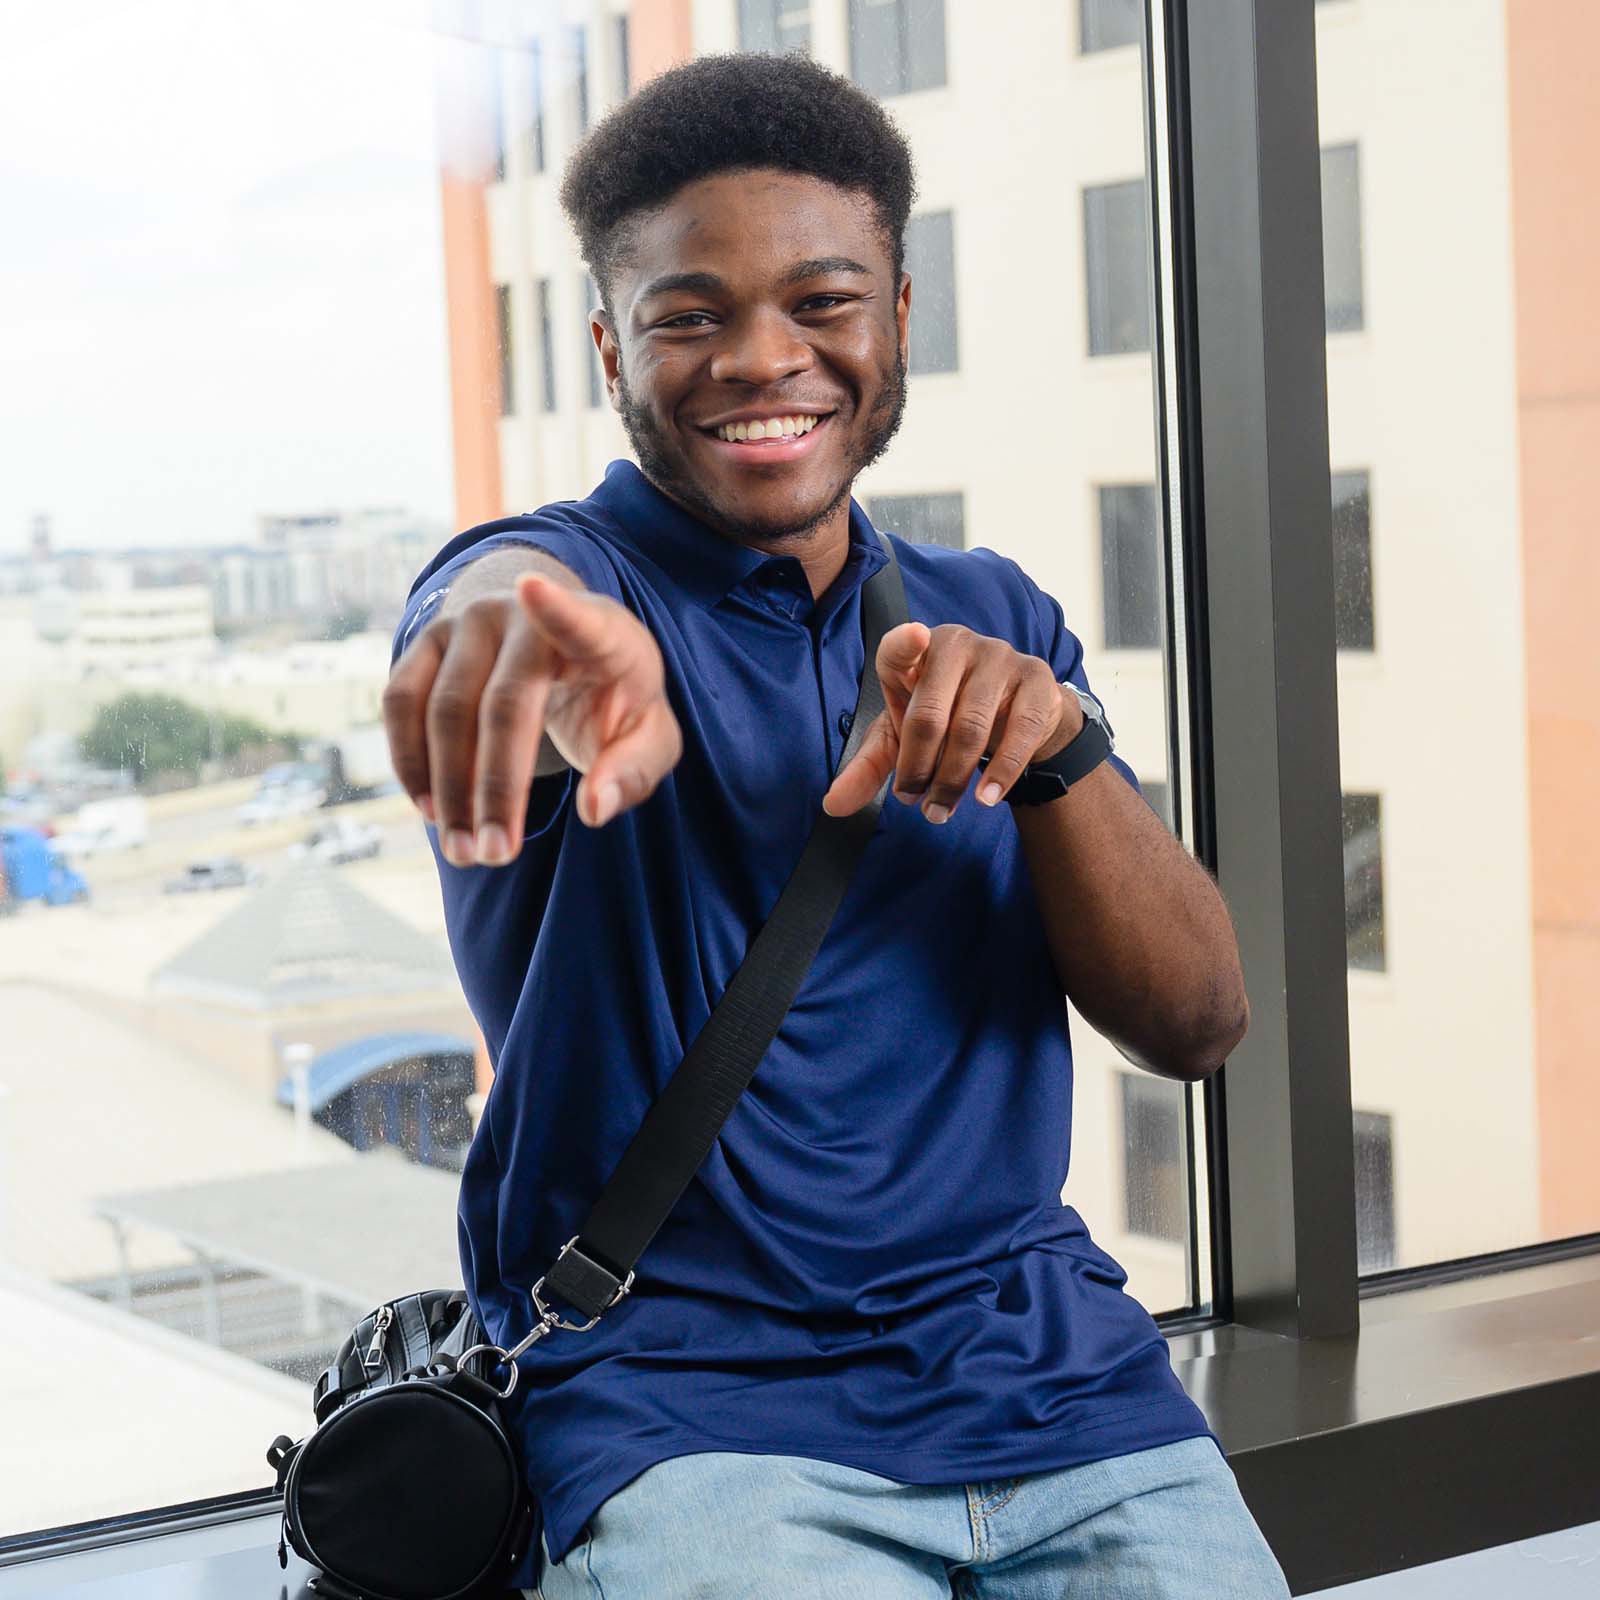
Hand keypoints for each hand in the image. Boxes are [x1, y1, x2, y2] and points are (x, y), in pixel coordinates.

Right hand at [384, 573, 682, 864]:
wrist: (563, 651)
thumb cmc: (614, 699)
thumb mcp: (648, 735)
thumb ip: (633, 769)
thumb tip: (594, 809)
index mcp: (599, 632)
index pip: (580, 618)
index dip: (558, 607)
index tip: (533, 588)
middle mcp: (525, 616)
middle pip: (502, 704)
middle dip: (494, 787)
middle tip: (494, 855)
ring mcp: (469, 623)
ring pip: (442, 708)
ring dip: (446, 788)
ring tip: (462, 849)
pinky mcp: (428, 641)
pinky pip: (402, 702)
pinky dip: (411, 761)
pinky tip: (431, 810)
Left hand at [821, 622, 1079, 823]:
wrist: (1018, 713)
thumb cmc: (949, 715)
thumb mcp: (904, 737)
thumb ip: (870, 766)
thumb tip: (834, 805)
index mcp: (916, 652)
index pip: (901, 645)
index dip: (905, 644)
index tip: (913, 638)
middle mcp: (957, 645)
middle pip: (930, 713)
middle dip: (918, 767)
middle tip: (914, 802)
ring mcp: (1000, 658)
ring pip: (972, 728)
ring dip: (953, 779)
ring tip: (941, 809)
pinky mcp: (1037, 679)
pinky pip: (1020, 730)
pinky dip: (1002, 771)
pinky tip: (987, 796)